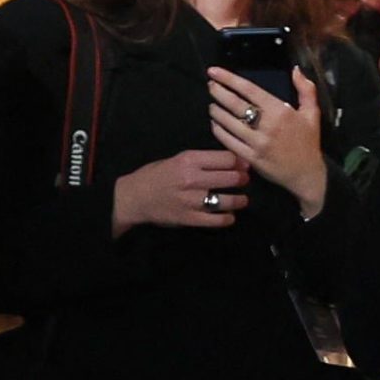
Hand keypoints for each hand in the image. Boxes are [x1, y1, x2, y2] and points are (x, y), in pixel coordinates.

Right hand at [113, 148, 247, 234]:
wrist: (134, 197)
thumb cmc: (157, 175)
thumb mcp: (178, 159)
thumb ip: (202, 160)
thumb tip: (232, 161)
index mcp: (189, 160)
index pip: (226, 159)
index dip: (240, 162)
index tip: (245, 165)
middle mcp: (192, 179)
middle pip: (230, 178)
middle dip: (242, 179)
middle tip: (244, 181)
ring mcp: (191, 201)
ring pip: (226, 200)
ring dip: (239, 200)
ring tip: (242, 200)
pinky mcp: (189, 218)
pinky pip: (215, 220)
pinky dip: (227, 218)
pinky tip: (230, 216)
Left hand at [210, 67, 325, 214]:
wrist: (307, 174)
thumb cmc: (308, 142)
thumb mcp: (312, 113)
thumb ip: (306, 89)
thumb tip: (295, 69)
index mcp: (280, 111)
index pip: (250, 90)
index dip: (229, 79)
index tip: (214, 71)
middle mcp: (267, 125)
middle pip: (235, 104)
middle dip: (219, 92)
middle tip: (210, 85)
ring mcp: (257, 143)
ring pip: (229, 123)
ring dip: (216, 112)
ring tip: (211, 104)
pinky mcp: (250, 158)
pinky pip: (229, 142)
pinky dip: (219, 131)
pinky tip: (215, 124)